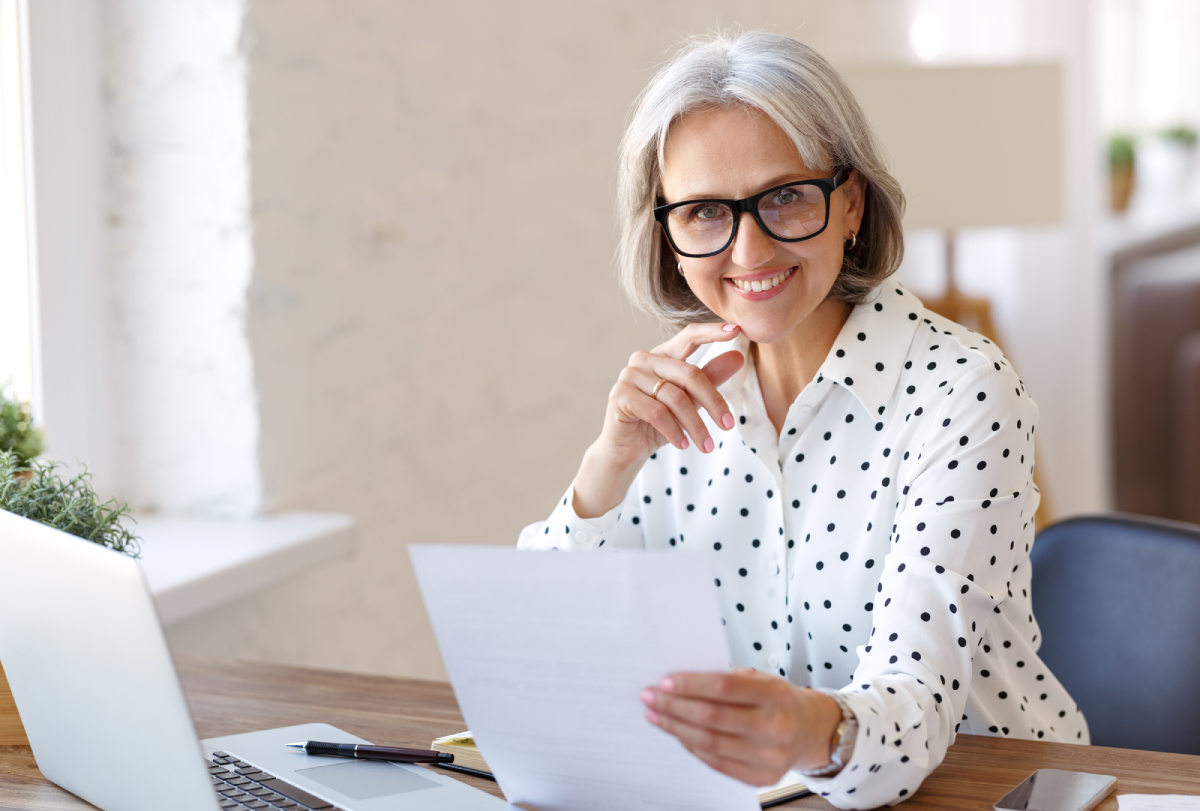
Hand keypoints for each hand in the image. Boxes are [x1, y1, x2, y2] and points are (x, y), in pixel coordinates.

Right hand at [573, 323, 745, 517]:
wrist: (627, 450)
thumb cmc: (658, 424)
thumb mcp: (690, 402)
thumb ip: (710, 379)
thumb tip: (738, 357)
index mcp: (662, 355)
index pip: (689, 336)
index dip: (712, 332)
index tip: (737, 330)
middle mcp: (643, 360)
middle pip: (689, 374)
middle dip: (713, 402)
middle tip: (728, 425)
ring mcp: (629, 376)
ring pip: (675, 397)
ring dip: (695, 425)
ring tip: (706, 445)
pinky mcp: (620, 396)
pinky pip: (657, 412)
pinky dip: (674, 431)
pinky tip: (682, 444)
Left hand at [641, 669, 841, 785]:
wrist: (812, 730)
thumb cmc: (780, 700)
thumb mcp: (761, 679)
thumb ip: (726, 679)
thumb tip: (680, 682)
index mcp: (775, 694)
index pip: (724, 688)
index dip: (690, 685)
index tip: (665, 682)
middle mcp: (775, 726)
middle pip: (712, 718)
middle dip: (674, 707)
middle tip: (651, 698)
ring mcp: (770, 756)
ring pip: (710, 743)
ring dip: (676, 729)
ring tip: (657, 716)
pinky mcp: (762, 777)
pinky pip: (716, 763)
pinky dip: (692, 747)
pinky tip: (678, 734)